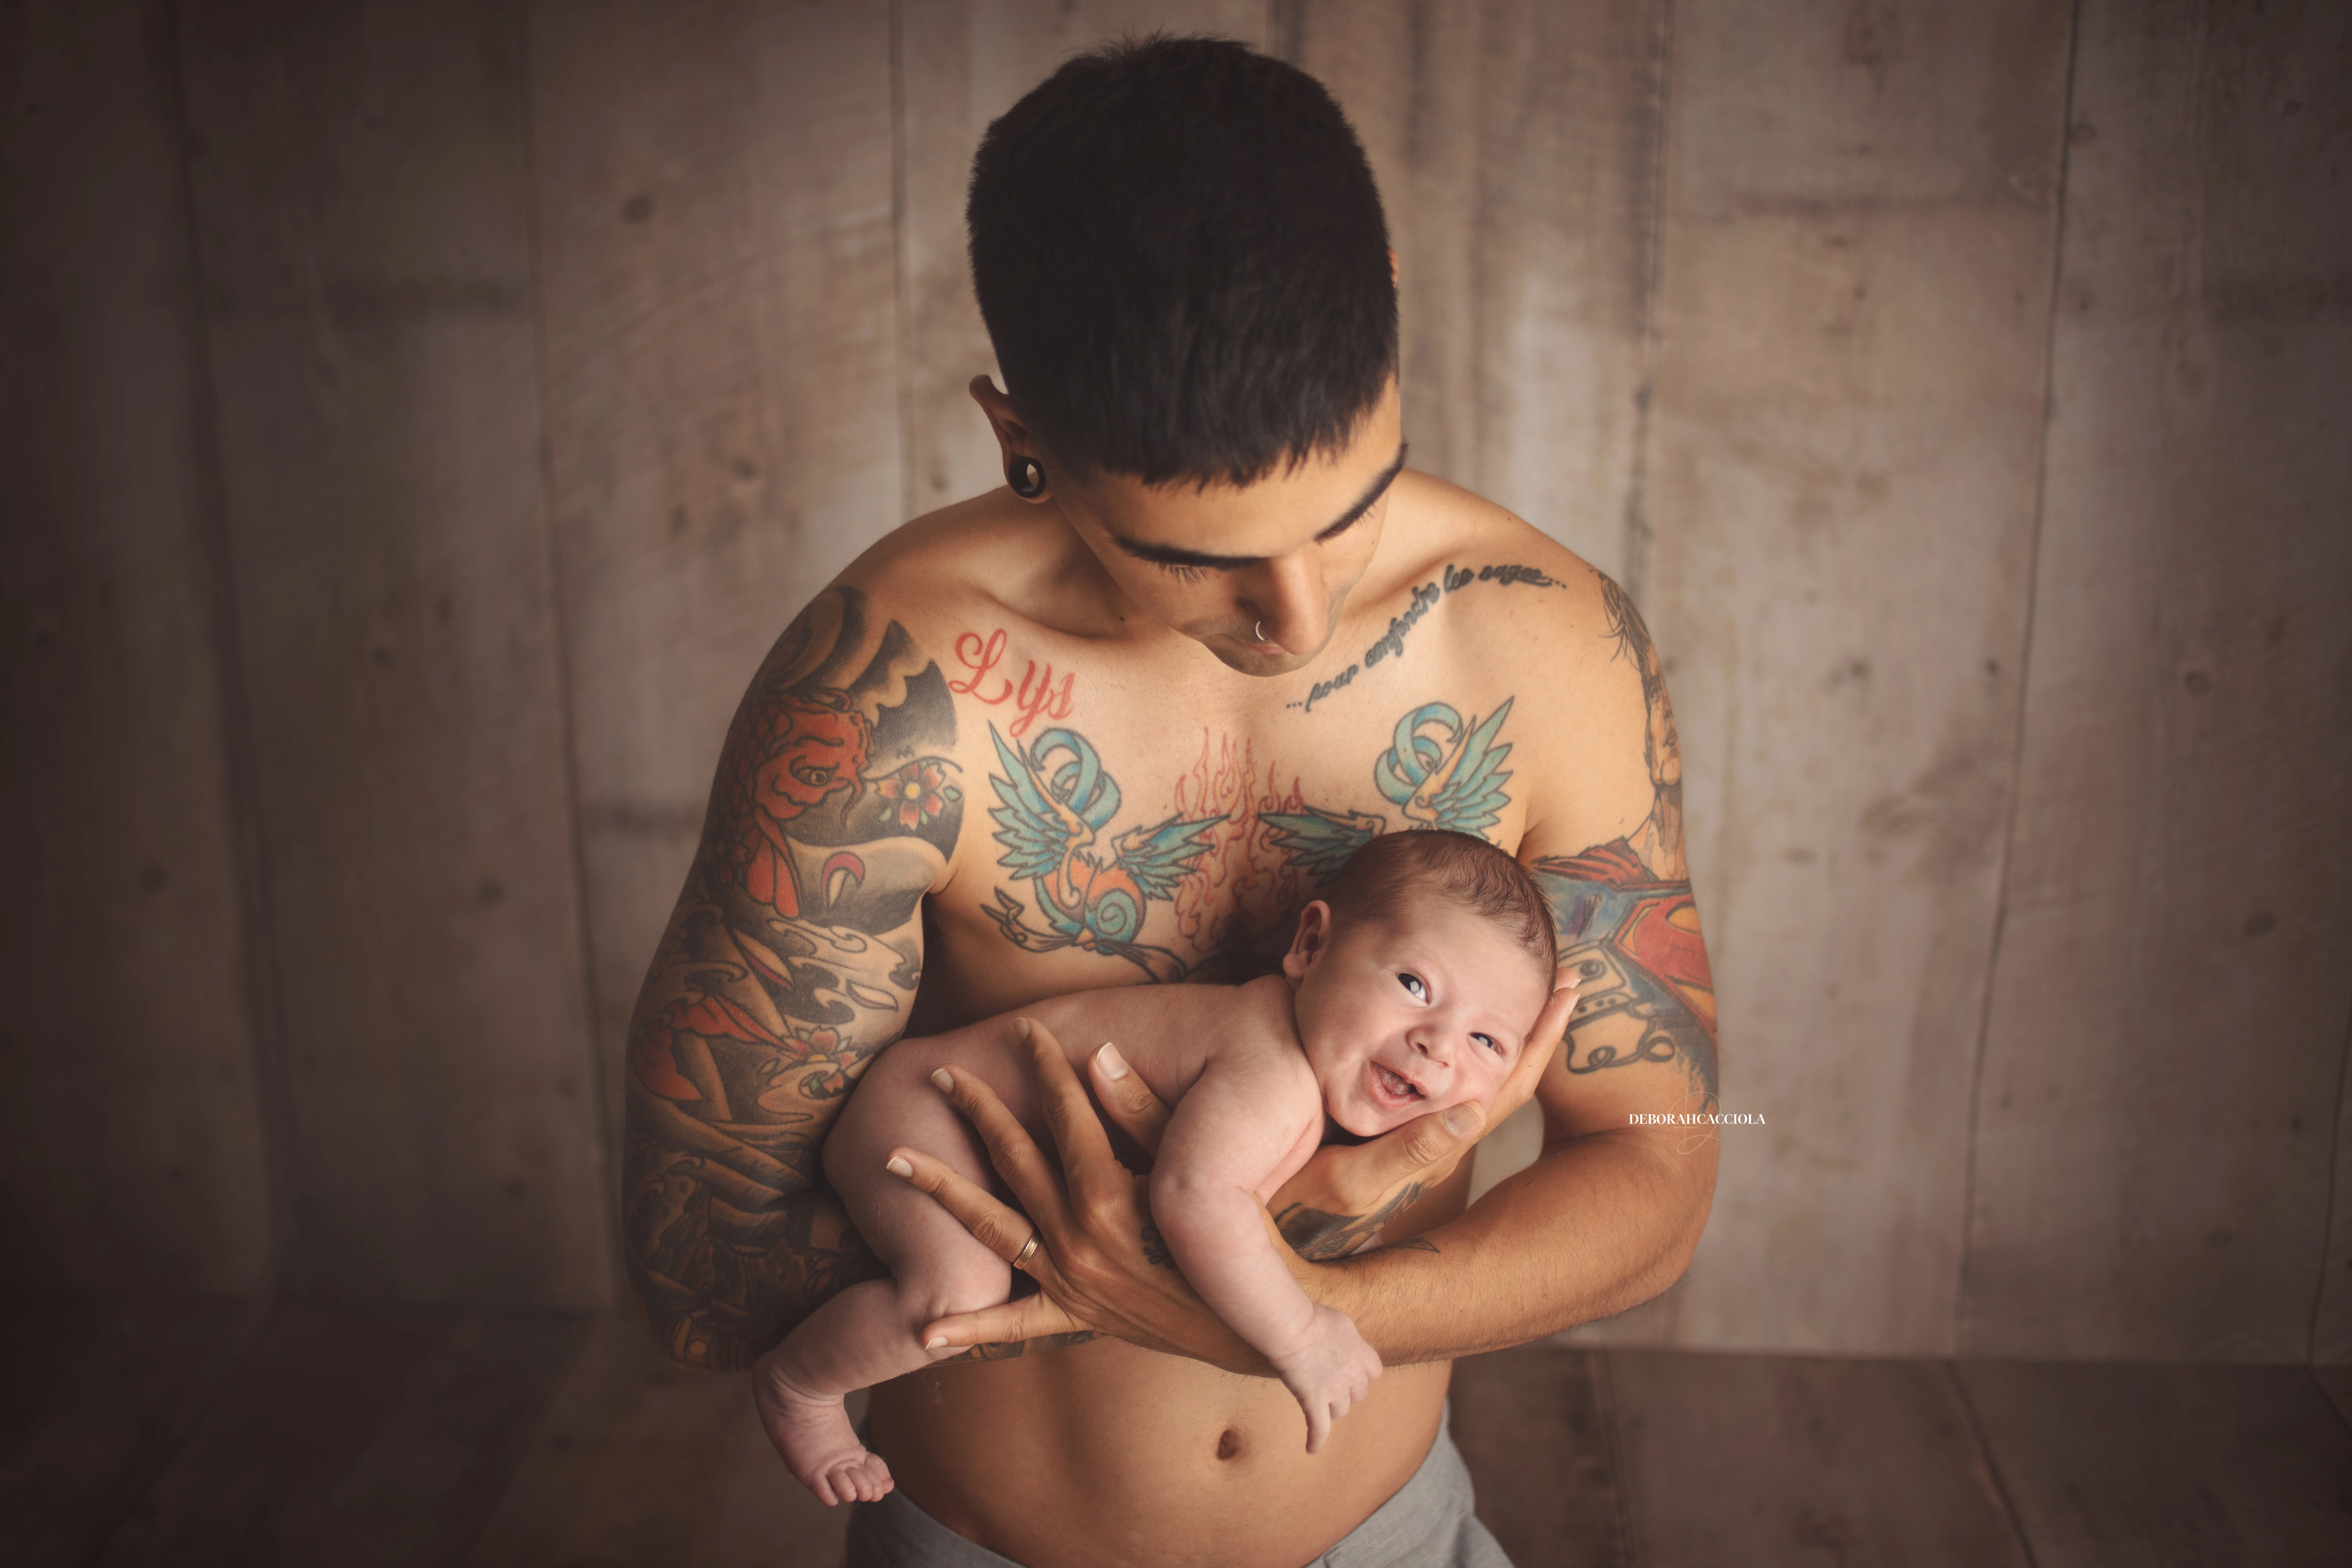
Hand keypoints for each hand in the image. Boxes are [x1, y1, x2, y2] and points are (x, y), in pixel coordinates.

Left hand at [883, 1019, 1267, 1371]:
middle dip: (977, 1108)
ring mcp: (1071, 1278)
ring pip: (990, 1225)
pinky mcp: (1076, 1314)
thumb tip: (1099, 1052)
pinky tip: (925, 1329)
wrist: (1259, 1323)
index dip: (1044, 1065)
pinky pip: (1014, 1325)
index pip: (1065, 1111)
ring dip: (940, 1190)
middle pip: (1013, 1157)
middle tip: (941, 1072)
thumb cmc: (1241, 1237)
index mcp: (1109, 1193)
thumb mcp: (1196, 1168)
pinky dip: (970, 1327)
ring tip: (892, 1159)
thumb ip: (1145, 1111)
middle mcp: (1078, 1236)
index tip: (1023, 1028)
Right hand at [1269, 1303, 1382, 1452]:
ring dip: (1331, 1408)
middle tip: (1331, 1385)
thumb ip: (1348, 1339)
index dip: (1363, 1374)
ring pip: (1340, 1410)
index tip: (1353, 1373)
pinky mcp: (1313, 1400)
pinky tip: (1312, 1449)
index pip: (1374, 1372)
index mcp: (1360, 1353)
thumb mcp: (1341, 1323)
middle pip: (1357, 1394)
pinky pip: (1319, 1427)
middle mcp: (1351, 1374)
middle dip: (1347, 1392)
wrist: (1292, 1326)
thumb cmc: (1312, 1318)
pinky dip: (1316, 1439)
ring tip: (1320, 1406)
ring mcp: (1333, 1389)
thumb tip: (1347, 1345)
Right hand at [1272, 979, 1579, 1258]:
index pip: (1509, 1087)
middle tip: (1568, 980)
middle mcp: (1444, 1143)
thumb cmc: (1308, 1205)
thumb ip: (1410, 1150)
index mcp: (1442, 1147)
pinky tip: (1463, 1034)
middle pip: (1510, 1079)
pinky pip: (1455, 1083)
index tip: (1567, 991)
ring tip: (1528, 997)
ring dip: (1511, 1039)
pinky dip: (1472, 1050)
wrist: (1280, 1234)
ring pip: (1486, 1080)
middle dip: (1539, 1030)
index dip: (1541, 1040)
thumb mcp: (1352, 1180)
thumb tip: (1472, 1110)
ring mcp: (1425, 1139)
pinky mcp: (1401, 1133)